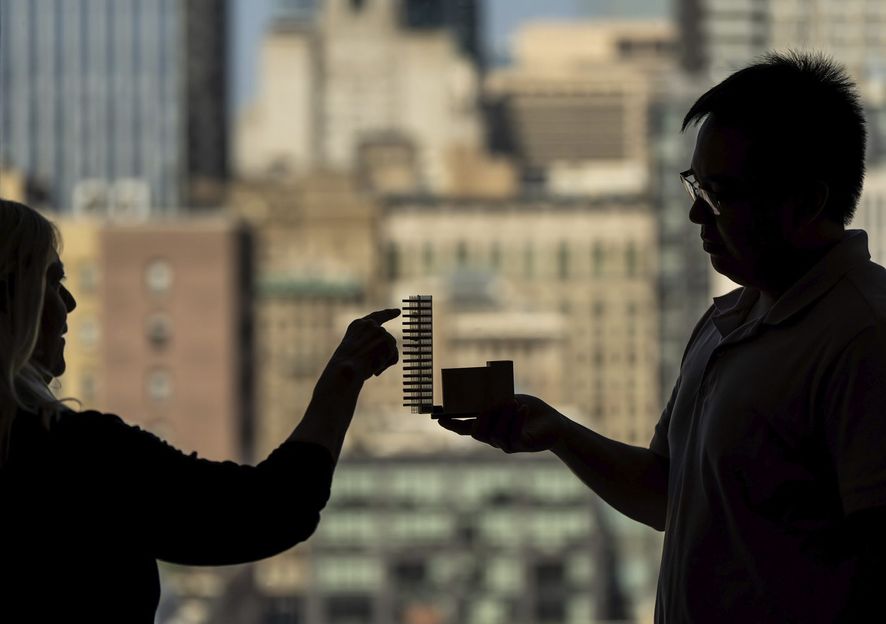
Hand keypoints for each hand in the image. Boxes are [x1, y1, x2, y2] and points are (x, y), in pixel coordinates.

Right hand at [326, 308, 399, 381]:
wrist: (343, 370)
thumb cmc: (347, 366)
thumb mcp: (356, 351)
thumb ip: (370, 344)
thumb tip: (392, 350)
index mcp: (358, 325)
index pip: (377, 316)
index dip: (389, 314)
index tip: (398, 311)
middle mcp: (369, 324)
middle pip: (388, 338)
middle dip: (386, 353)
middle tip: (372, 366)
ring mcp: (377, 329)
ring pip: (392, 346)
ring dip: (384, 359)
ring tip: (370, 365)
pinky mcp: (385, 337)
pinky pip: (394, 354)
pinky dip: (387, 363)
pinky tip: (375, 366)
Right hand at [437, 394, 565, 452]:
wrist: (552, 423)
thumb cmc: (526, 409)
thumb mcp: (507, 398)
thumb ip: (493, 398)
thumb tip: (478, 389)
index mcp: (486, 426)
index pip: (464, 427)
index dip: (451, 424)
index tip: (439, 418)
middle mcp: (492, 438)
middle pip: (477, 432)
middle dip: (482, 416)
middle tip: (491, 402)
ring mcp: (506, 444)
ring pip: (495, 433)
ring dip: (503, 415)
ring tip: (514, 401)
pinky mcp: (521, 446)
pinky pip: (513, 435)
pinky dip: (517, 420)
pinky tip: (523, 408)